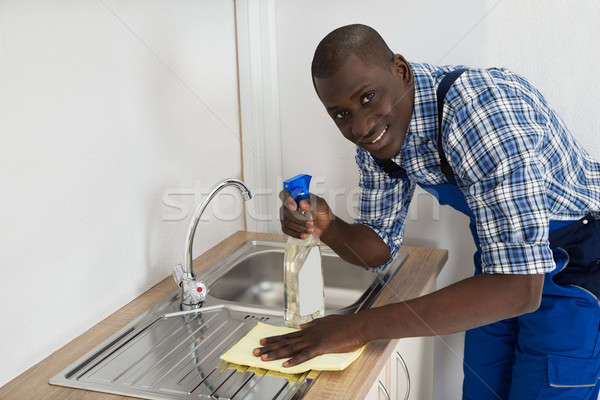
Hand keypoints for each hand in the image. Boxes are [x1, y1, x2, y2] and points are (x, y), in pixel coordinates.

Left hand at [253, 314, 367, 366]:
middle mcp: (308, 334)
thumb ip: (313, 324)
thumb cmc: (345, 324)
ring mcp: (313, 340)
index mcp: (309, 329)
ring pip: (290, 348)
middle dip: (269, 346)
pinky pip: (304, 356)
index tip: (263, 340)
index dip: (275, 338)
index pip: (288, 335)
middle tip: (255, 350)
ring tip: (263, 357)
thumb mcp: (326, 320)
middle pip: (285, 341)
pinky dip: (294, 361)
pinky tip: (285, 365)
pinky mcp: (320, 347)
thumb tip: (302, 326)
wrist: (358, 325)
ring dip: (276, 353)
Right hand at [279, 191, 331, 238]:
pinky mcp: (287, 225)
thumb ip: (312, 203)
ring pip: (287, 221)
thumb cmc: (323, 214)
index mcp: (298, 196)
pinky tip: (304, 234)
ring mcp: (287, 215)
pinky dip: (296, 233)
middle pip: (286, 210)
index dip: (287, 199)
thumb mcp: (322, 206)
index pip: (285, 194)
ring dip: (300, 227)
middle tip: (310, 222)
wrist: (325, 227)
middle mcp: (291, 205)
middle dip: (299, 219)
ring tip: (310, 229)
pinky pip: (286, 230)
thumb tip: (302, 203)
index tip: (295, 207)